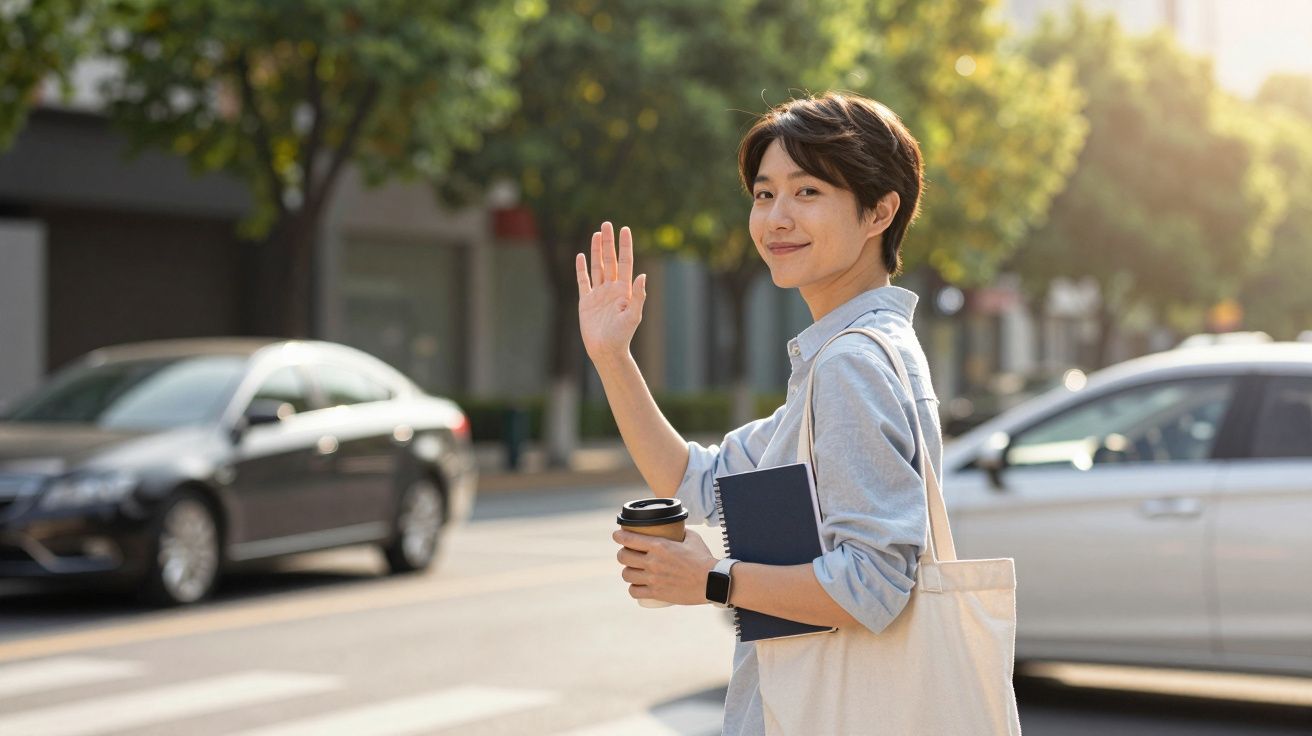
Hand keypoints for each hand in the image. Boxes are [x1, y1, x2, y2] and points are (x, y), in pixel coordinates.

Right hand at [577, 222, 646, 363]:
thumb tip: (642, 275)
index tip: (625, 229)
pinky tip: (582, 256)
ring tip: (597, 234)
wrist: (606, 350)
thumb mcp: (633, 315)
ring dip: (596, 250)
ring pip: (597, 267)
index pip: (625, 262)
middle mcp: (612, 289)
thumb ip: (639, 295)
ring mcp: (599, 294)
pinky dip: (582, 268)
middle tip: (607, 224)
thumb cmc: (622, 336)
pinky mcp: (586, 301)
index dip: (625, 246)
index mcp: (624, 290)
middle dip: (609, 242)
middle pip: (610, 260)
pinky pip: (583, 281)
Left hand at [613, 528, 716, 605]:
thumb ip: (680, 532)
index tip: (617, 536)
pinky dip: (633, 588)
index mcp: (659, 546)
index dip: (619, 536)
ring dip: (627, 571)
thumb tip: (675, 527)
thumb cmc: (704, 558)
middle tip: (627, 554)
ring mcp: (653, 579)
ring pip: (626, 574)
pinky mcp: (657, 593)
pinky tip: (637, 586)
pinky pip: (634, 592)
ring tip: (632, 571)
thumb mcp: (692, 538)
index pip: (629, 539)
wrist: (713, 581)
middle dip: (622, 554)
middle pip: (623, 557)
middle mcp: (653, 562)